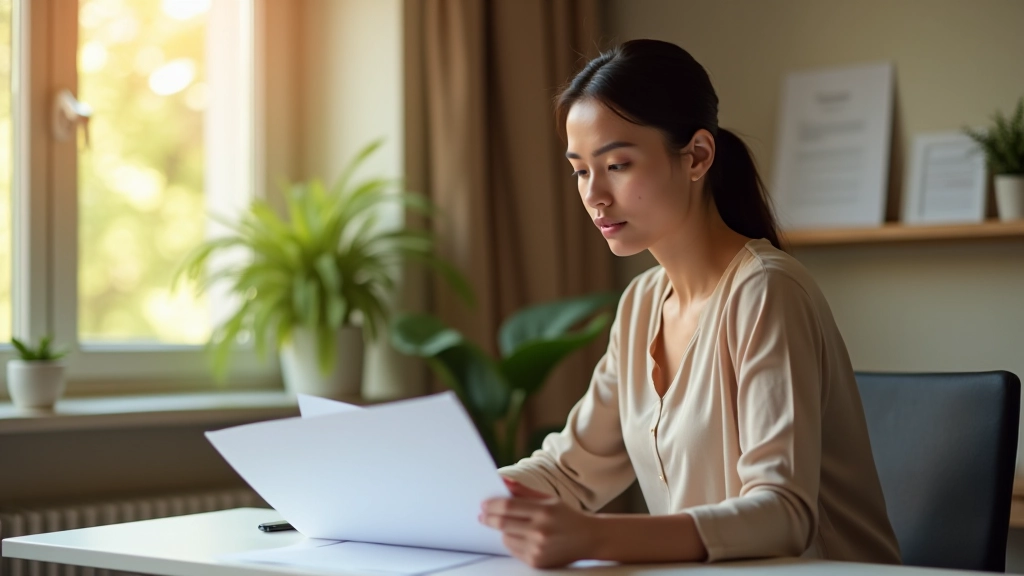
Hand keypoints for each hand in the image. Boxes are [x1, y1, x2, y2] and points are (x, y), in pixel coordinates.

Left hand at [479, 477, 601, 568]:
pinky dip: (511, 542)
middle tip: (482, 514)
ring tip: (505, 524)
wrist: (589, 539)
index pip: (508, 506)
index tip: (483, 504)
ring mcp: (538, 548)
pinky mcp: (536, 561)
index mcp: (544, 511)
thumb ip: (524, 491)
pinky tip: (518, 536)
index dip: (491, 504)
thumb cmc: (567, 516)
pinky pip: (513, 550)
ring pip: (505, 538)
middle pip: (502, 523)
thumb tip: (503, 481)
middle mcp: (540, 531)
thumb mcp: (549, 499)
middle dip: (488, 518)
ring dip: (501, 531)